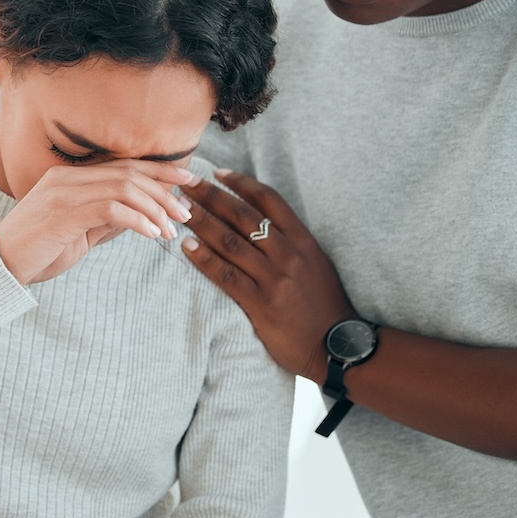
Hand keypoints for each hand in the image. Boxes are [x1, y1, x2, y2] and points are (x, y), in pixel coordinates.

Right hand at [0, 159, 194, 284]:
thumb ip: (104, 221)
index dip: (159, 168)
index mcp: (68, 177)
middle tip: (186, 213)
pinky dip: (137, 220)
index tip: (188, 178)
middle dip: (164, 191)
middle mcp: (66, 178)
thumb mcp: (77, 233)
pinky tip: (152, 235)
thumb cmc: (37, 252)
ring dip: (154, 208)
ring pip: (124, 188)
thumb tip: (140, 217)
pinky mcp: (63, 214)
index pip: (122, 165)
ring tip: (171, 229)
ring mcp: (63, 194)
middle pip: (128, 173)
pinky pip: (111, 209)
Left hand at [179, 169, 353, 382]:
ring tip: (179, 210)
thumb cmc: (324, 304)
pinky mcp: (261, 303)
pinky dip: (204, 259)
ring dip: (201, 222)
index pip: (268, 200)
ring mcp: (274, 279)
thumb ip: (291, 242)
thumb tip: (260, 222)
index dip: (241, 183)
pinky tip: (187, 246)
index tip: (217, 173)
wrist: (337, 345)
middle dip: (211, 196)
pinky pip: (226, 275)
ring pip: (230, 242)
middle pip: (243, 216)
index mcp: (303, 240)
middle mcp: (288, 254)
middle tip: (186, 183)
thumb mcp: (316, 264)